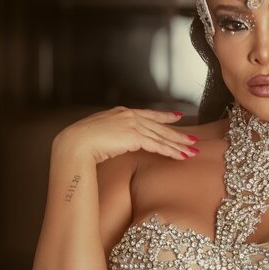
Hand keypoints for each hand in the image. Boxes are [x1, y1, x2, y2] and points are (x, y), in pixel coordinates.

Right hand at [52, 106, 198, 164]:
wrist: (75, 143)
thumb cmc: (81, 141)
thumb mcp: (99, 132)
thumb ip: (112, 133)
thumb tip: (114, 141)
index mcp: (121, 112)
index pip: (148, 114)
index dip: (164, 117)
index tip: (177, 117)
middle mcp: (129, 116)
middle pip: (159, 126)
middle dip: (178, 134)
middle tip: (193, 139)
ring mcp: (132, 124)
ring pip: (161, 136)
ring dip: (178, 145)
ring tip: (192, 151)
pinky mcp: (134, 136)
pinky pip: (157, 145)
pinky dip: (170, 151)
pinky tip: (180, 156)